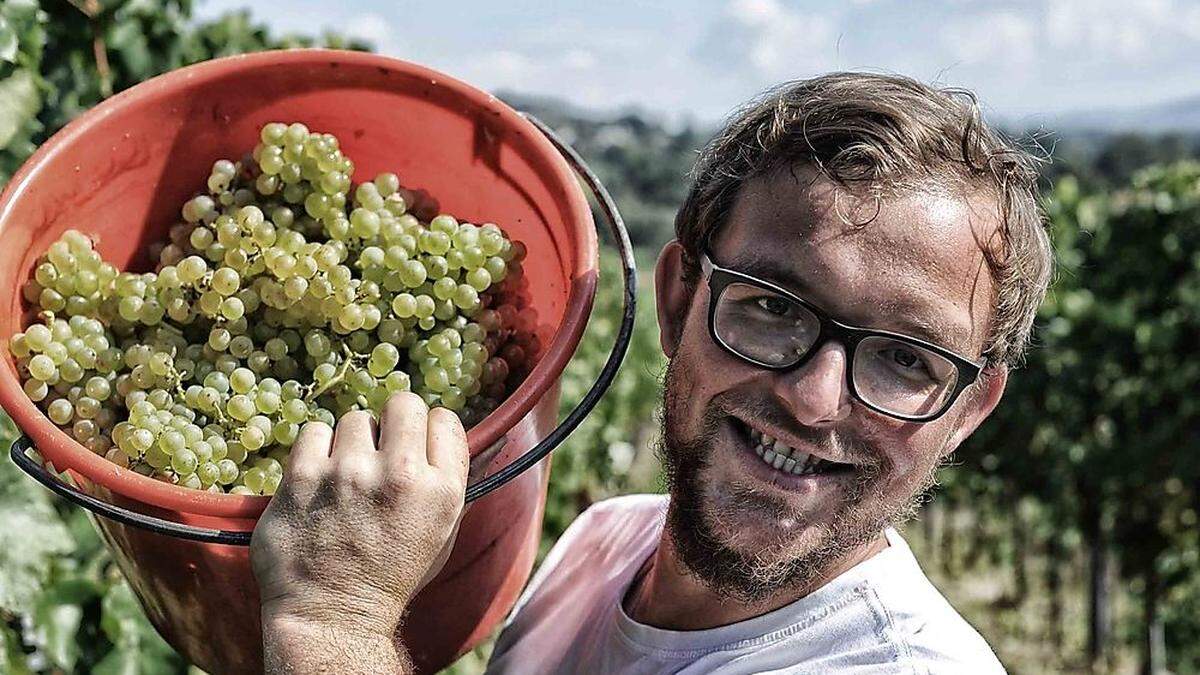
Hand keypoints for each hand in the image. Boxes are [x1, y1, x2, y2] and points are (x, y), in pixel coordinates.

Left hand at [250, 392, 468, 638]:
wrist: (333, 615)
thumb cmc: (392, 575)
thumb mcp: (443, 533)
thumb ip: (461, 482)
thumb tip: (494, 440)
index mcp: (442, 490)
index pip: (444, 419)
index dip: (428, 431)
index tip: (414, 448)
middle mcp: (400, 476)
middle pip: (403, 404)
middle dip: (393, 424)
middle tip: (380, 453)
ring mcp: (349, 473)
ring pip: (355, 419)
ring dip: (351, 442)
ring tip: (346, 477)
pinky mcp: (304, 476)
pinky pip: (314, 431)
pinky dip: (316, 451)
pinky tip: (319, 481)